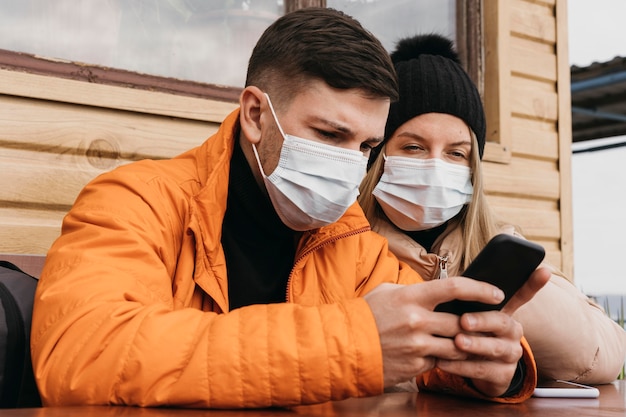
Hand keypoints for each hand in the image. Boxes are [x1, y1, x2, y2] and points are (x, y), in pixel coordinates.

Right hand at [364, 277, 506, 386]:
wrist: (344, 345)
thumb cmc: (366, 314)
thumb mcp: (388, 292)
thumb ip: (416, 291)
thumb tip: (441, 291)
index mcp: (412, 297)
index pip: (455, 287)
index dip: (481, 289)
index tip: (496, 293)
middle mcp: (417, 321)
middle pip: (462, 322)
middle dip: (477, 323)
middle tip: (488, 323)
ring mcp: (417, 346)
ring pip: (458, 346)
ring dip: (466, 344)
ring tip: (473, 341)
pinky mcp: (415, 366)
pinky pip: (440, 362)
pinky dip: (444, 358)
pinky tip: (443, 353)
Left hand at [435, 267, 551, 396]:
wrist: (476, 370)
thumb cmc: (470, 334)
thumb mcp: (469, 316)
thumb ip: (466, 303)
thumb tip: (448, 285)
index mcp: (505, 312)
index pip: (522, 295)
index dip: (533, 283)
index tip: (544, 270)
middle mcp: (513, 332)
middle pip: (503, 322)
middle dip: (483, 320)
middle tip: (464, 320)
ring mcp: (510, 354)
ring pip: (495, 348)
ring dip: (474, 345)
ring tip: (456, 342)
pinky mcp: (502, 375)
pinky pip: (482, 370)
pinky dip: (461, 366)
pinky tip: (443, 362)